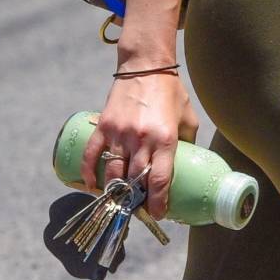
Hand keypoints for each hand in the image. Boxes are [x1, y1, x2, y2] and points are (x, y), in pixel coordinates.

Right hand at [82, 72, 200, 223]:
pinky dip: (90, 173)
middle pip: (135, 180)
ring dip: (116, 191)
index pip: (160, 179)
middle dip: (137, 201)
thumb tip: (189, 164)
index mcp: (165, 138)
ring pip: (114, 172)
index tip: (159, 214)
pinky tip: (91, 186)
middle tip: (140, 210)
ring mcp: (120, 133)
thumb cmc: (171, 92)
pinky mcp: (105, 126)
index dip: (158, 202)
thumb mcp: (188, 118)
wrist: (145, 65)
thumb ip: (188, 141)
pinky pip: (93, 154)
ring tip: (120, 202)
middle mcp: (141, 139)